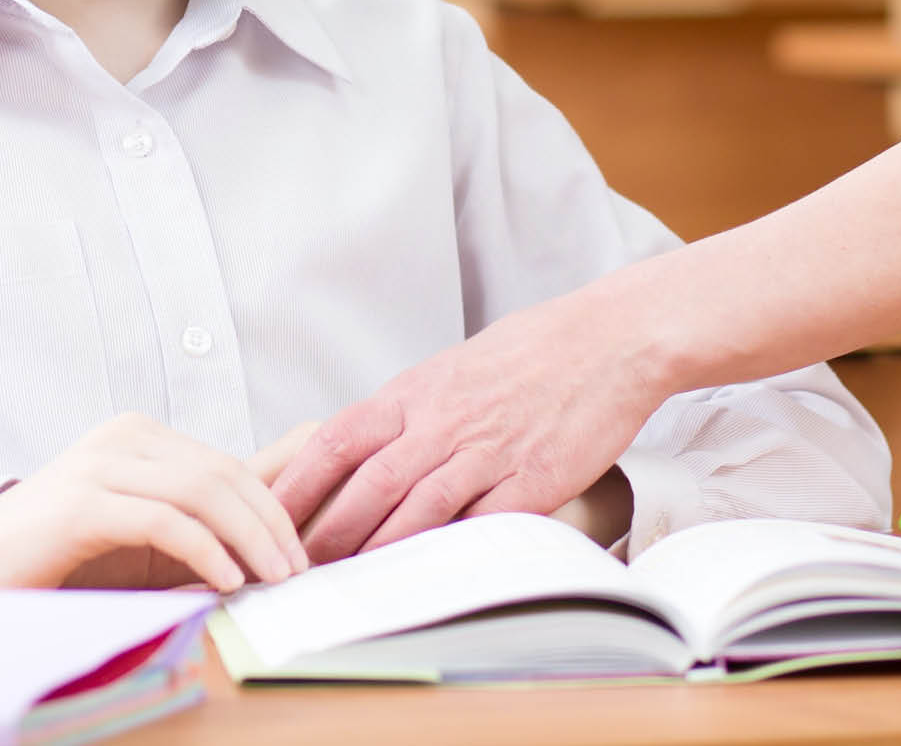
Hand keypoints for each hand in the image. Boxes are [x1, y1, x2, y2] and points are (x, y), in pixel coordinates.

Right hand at [0, 414, 309, 590]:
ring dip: (248, 537)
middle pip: (220, 472)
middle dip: (268, 520)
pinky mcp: (82, 505)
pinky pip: (164, 521)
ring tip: (273, 576)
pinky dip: (205, 551)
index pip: (223, 462)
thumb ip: (192, 520)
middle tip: (295, 566)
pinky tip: (227, 579)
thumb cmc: (63, 558)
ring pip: (201, 491)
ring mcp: (101, 465)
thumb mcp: (139, 529)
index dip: (269, 503)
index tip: (297, 547)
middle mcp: (123, 437)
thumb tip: (268, 536)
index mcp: (138, 435)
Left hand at [273, 289, 662, 563]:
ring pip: (414, 515)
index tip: (266, 514)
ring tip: (348, 584)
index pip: (338, 440)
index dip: (297, 484)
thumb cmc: (538, 347)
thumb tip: (372, 443)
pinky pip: (478, 530)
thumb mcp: (458, 364)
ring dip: (376, 555)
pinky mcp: (530, 484)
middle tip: (296, 569)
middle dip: (326, 536)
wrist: (610, 340)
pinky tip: (425, 577)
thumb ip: (415, 407)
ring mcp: (488, 455)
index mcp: (420, 390)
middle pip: (367, 488)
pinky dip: (447, 556)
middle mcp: (444, 422)